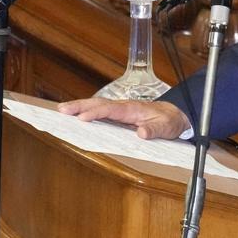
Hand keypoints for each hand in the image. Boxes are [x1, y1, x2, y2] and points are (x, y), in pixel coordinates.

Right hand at [58, 98, 189, 140]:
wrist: (175, 114)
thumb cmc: (169, 120)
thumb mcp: (166, 127)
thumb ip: (155, 130)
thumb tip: (141, 134)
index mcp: (133, 109)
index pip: (111, 110)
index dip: (96, 113)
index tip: (81, 118)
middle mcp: (124, 107)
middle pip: (99, 104)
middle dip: (80, 106)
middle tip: (62, 109)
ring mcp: (121, 110)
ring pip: (98, 106)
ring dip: (80, 107)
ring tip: (62, 111)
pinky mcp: (120, 115)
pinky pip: (101, 111)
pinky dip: (87, 111)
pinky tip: (76, 116)